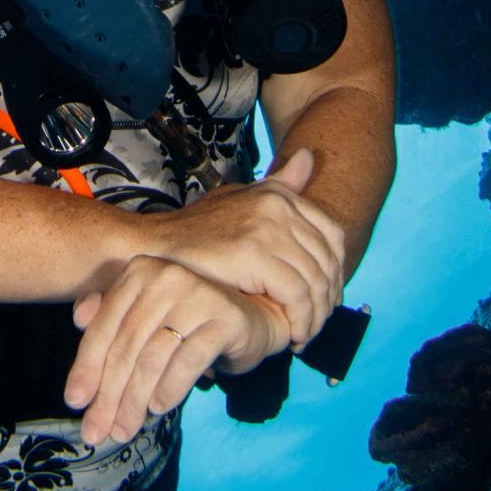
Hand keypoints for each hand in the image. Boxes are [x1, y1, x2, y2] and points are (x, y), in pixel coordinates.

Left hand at [62, 255, 291, 446]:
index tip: (74, 403)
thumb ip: (109, 316)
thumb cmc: (186, 321)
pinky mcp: (225, 317)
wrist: (250, 319)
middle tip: (97, 431)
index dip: (86, 367)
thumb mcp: (145, 317)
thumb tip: (76, 321)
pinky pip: (189, 359)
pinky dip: (170, 388)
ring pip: (154, 357)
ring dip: (135, 400)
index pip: (105, 326)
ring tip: (124, 430)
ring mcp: (198, 294)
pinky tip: (158, 408)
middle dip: (109, 394)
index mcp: (140, 271)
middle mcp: (167, 276)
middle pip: (127, 345)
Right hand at [145, 144, 344, 350]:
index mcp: (278, 195)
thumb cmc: (197, 232)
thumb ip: (279, 186)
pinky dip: (301, 319)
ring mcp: (266, 227)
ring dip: (316, 315)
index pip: (333, 235)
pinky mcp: (254, 254)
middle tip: (317, 323)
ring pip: (315, 280)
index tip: (325, 299)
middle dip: (328, 298)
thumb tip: (308, 156)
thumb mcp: (242, 200)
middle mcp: (277, 206)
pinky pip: (296, 294)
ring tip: (305, 334)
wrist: (155, 248)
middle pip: (328, 259)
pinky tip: (293, 333)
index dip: (336, 271)